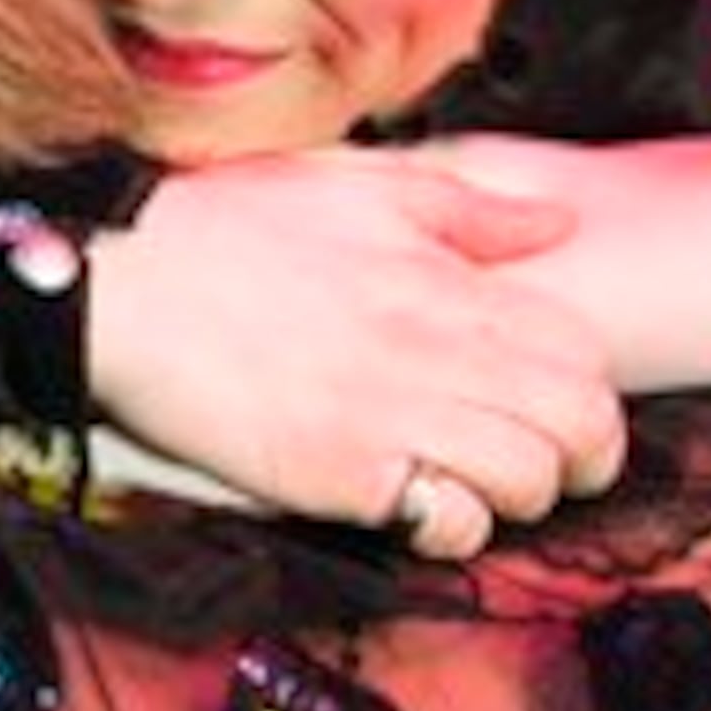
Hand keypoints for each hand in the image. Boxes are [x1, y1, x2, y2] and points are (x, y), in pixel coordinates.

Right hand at [87, 153, 626, 555]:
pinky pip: (449, 524)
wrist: (121, 289)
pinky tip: (417, 504)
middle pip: (580, 424)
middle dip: (581, 454)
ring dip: (517, 493)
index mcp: (443, 280)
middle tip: (540, 461)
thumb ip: (465, 208)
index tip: (554, 404)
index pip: (584, 351)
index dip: (589, 390)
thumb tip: (556, 223)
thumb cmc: (226, 228)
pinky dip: (452, 526)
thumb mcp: (354, 184)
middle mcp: (433, 349)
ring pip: (529, 481)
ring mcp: (390, 417)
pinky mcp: (341, 476)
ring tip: (469, 481)